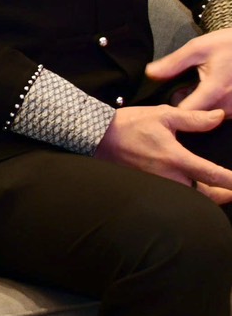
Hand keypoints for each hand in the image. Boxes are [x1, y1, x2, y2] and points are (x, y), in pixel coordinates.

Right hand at [95, 104, 231, 202]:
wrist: (96, 136)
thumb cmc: (129, 124)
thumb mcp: (162, 115)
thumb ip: (193, 118)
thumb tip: (218, 117)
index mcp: (176, 159)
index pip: (213, 175)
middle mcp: (169, 177)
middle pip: (207, 196)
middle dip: (224, 195)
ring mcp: (158, 185)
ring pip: (191, 199)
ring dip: (206, 197)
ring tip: (217, 192)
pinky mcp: (148, 187)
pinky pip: (174, 197)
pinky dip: (187, 196)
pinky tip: (190, 190)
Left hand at [147, 30, 231, 115]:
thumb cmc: (228, 45)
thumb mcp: (197, 48)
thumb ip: (173, 64)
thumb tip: (149, 73)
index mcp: (214, 90)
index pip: (186, 113)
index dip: (173, 108)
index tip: (169, 97)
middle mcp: (228, 105)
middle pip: (198, 117)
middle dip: (188, 105)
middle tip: (184, 88)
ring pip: (211, 116)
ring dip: (203, 105)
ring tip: (200, 86)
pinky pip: (223, 112)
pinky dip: (215, 104)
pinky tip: (213, 89)